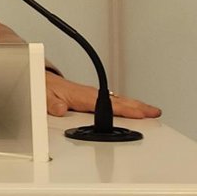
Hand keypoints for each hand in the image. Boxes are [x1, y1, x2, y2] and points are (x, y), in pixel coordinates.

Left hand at [45, 71, 160, 119]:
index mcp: (83, 96)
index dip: (125, 109)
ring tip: (151, 112)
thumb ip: (52, 104)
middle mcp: (90, 94)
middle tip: (155, 113)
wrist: (40, 81)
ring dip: (135, 106)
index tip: (140, 114)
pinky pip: (112, 101)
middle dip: (138, 107)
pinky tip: (133, 110)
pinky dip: (126, 105)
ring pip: (118, 100)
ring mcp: (92, 95)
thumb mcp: (45, 97)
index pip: (108, 104)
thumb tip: (60, 109)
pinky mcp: (91, 98)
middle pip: (119, 101)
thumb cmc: (44, 89)